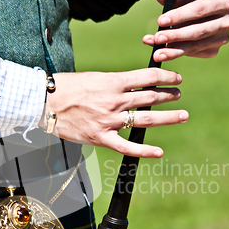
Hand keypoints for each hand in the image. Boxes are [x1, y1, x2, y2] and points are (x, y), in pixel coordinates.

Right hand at [39, 69, 188, 157]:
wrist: (45, 103)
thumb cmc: (68, 87)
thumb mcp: (94, 78)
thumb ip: (115, 83)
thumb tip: (134, 84)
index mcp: (113, 82)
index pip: (148, 77)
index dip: (166, 76)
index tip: (176, 78)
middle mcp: (114, 101)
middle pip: (150, 97)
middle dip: (169, 95)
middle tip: (179, 95)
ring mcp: (109, 120)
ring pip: (145, 119)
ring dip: (167, 117)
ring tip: (182, 114)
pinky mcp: (101, 137)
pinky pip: (126, 146)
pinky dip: (144, 150)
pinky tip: (159, 152)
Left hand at [143, 0, 228, 61]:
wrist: (204, 12)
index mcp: (224, 2)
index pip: (199, 10)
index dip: (179, 16)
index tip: (160, 21)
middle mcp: (227, 22)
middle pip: (199, 31)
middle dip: (176, 35)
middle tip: (158, 39)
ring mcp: (222, 38)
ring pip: (195, 46)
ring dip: (173, 50)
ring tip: (157, 53)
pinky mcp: (214, 50)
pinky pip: (193, 53)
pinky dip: (175, 53)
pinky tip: (162, 52)